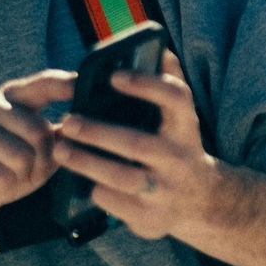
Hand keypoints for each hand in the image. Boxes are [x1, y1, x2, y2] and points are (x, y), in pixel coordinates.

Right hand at [0, 70, 74, 238]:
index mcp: (8, 97)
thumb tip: (84, 123)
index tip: (84, 85)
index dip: (66, 84)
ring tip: (7, 179)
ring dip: (21, 178)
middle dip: (41, 162)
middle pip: (37, 131)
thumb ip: (59, 137)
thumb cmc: (4, 172)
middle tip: (26, 174)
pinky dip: (4, 190)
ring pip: (21, 157)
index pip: (43, 84)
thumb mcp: (39, 154)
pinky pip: (2, 177)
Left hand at [53, 51, 220, 240]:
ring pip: (122, 178)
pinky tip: (79, 181)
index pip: (174, 98)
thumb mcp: (182, 118)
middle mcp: (180, 158)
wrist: (203, 202)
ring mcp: (167, 191)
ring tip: (61, 150)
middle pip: (137, 144)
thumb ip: (170, 83)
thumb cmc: (178, 147)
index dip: (145, 85)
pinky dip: (96, 191)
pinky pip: (117, 204)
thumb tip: (158, 48)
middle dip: (98, 133)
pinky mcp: (153, 218)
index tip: (114, 76)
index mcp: (187, 127)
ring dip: (87, 163)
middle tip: (67, 122)